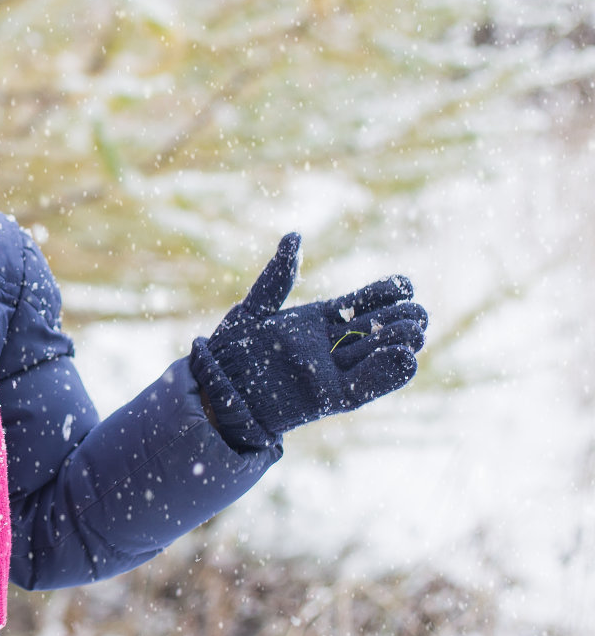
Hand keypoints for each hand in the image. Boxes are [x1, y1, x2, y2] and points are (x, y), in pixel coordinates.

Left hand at [189, 233, 427, 450]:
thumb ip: (278, 276)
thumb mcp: (254, 306)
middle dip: (400, 318)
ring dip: (400, 343)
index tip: (404, 284)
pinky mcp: (329, 398)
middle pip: (376, 329)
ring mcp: (332, 372)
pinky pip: (364, 387)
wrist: (217, 385)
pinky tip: (406, 358)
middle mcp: (329, 346)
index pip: (360, 303)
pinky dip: (386, 375)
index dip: (385, 293)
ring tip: (417, 329)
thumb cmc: (229, 346)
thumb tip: (294, 236)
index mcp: (316, 321)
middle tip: (417, 310)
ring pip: (376, 355)